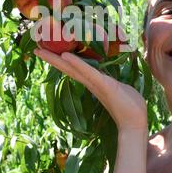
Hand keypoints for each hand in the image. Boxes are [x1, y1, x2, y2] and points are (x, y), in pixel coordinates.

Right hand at [33, 49, 147, 130]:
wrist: (136, 121)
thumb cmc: (130, 105)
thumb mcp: (119, 87)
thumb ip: (112, 82)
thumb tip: (111, 79)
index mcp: (94, 81)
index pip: (74, 68)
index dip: (61, 60)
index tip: (48, 52)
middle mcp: (90, 82)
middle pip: (67, 68)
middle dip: (51, 59)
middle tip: (35, 50)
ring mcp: (95, 83)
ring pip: (73, 69)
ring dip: (57, 59)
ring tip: (41, 51)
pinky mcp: (103, 85)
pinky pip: (89, 72)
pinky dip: (77, 63)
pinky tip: (66, 56)